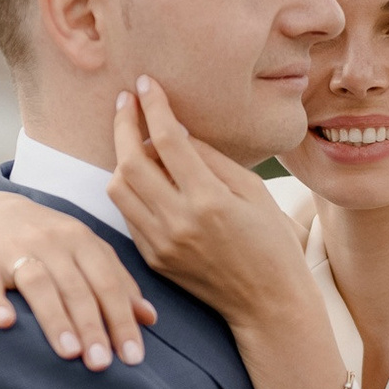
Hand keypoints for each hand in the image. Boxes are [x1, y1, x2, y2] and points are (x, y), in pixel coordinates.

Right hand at [0, 192, 155, 371]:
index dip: (122, 320)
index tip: (133, 357)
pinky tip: (4, 323)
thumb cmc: (46, 240)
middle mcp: (52, 242)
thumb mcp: (84, 250)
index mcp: (81, 241)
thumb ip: (116, 281)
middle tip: (102, 364)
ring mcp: (15, 250)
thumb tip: (149, 318)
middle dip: (92, 327)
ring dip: (55, 319)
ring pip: (39, 284)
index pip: (108, 283)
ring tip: (69, 353)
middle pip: (77, 287)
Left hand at [107, 77, 312, 330]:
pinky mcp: (153, 259)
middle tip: (128, 102)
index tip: (145, 84)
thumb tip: (175, 129)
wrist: (268, 304)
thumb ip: (211, 158)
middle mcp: (179, 222)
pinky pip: (127, 214)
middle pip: (129, 161)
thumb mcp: (253, 191)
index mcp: (210, 200)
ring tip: (136, 140)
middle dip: (123, 124)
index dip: (153, 106)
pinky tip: (144, 177)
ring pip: (118, 188)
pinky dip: (130, 189)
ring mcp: (161, 243)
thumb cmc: (271, 241)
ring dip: (122, 158)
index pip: (167, 140)